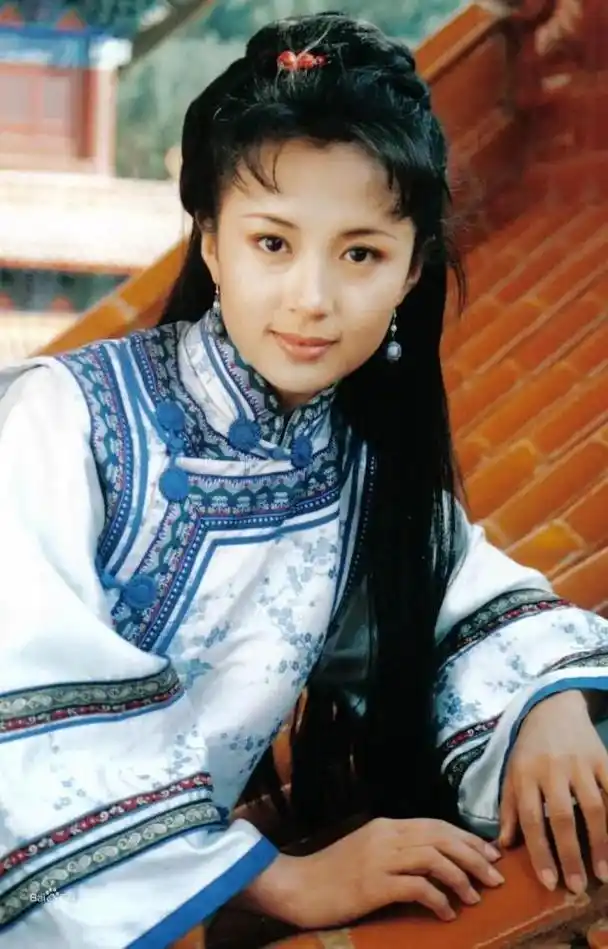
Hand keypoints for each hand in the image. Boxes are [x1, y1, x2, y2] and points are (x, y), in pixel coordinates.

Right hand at [245, 817, 503, 928]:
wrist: (296, 885)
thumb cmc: (332, 874)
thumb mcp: (367, 852)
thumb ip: (396, 850)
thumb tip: (433, 862)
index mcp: (387, 826)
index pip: (437, 825)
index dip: (467, 838)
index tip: (490, 853)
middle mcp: (387, 835)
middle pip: (441, 837)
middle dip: (474, 855)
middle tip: (496, 876)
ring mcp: (380, 858)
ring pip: (434, 858)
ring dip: (462, 877)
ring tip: (478, 896)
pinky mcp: (374, 884)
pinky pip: (417, 887)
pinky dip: (439, 898)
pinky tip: (448, 912)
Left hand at [499, 689, 607, 893]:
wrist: (553, 707)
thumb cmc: (530, 747)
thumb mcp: (511, 772)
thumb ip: (508, 808)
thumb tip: (504, 846)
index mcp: (526, 774)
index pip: (532, 819)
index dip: (540, 852)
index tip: (549, 883)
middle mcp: (552, 769)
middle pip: (563, 817)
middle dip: (571, 855)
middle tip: (578, 887)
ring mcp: (580, 764)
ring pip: (594, 807)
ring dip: (600, 844)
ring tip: (603, 875)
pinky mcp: (602, 758)